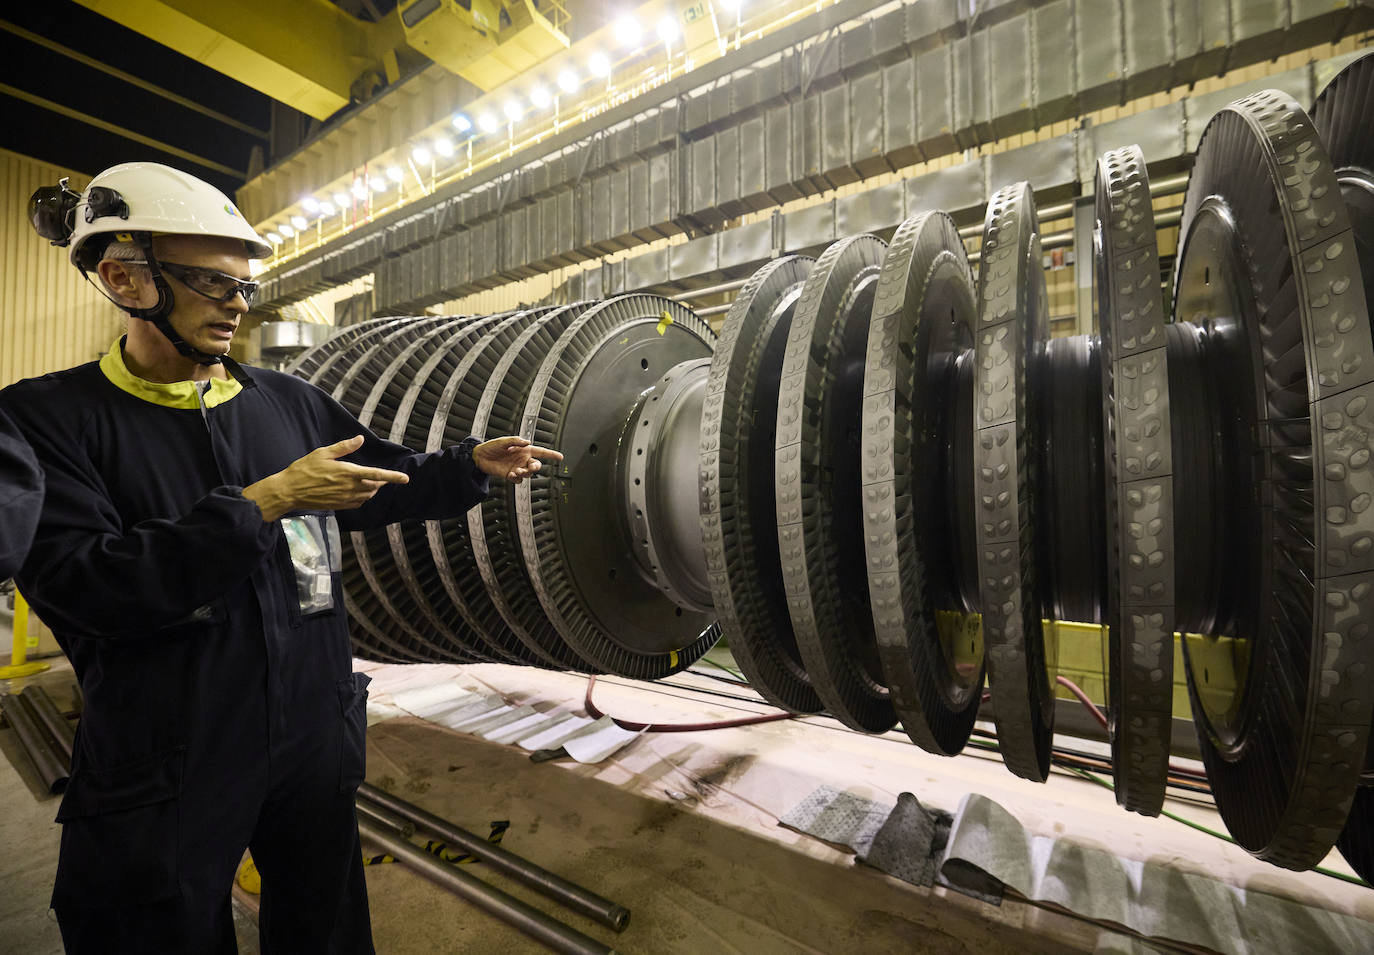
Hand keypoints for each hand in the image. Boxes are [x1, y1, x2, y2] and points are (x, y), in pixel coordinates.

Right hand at [243, 435, 408, 521]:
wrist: (290, 491)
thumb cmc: (304, 469)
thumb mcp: (323, 453)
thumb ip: (344, 447)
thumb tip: (360, 439)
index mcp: (348, 473)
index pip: (377, 475)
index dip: (393, 477)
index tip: (406, 478)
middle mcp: (349, 487)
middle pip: (375, 486)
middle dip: (381, 481)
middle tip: (382, 476)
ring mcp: (344, 499)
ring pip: (367, 495)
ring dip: (372, 489)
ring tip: (371, 482)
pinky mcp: (339, 506)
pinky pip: (358, 503)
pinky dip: (362, 497)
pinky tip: (358, 491)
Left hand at [472, 436, 563, 483]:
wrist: (480, 457)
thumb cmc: (491, 447)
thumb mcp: (504, 441)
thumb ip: (516, 441)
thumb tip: (527, 442)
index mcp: (524, 450)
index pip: (541, 452)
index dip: (551, 454)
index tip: (560, 457)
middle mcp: (522, 459)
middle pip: (536, 466)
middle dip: (536, 467)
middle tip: (531, 467)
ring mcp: (516, 468)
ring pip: (528, 474)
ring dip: (525, 473)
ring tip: (516, 470)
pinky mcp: (510, 475)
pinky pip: (518, 480)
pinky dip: (516, 478)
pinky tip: (510, 474)